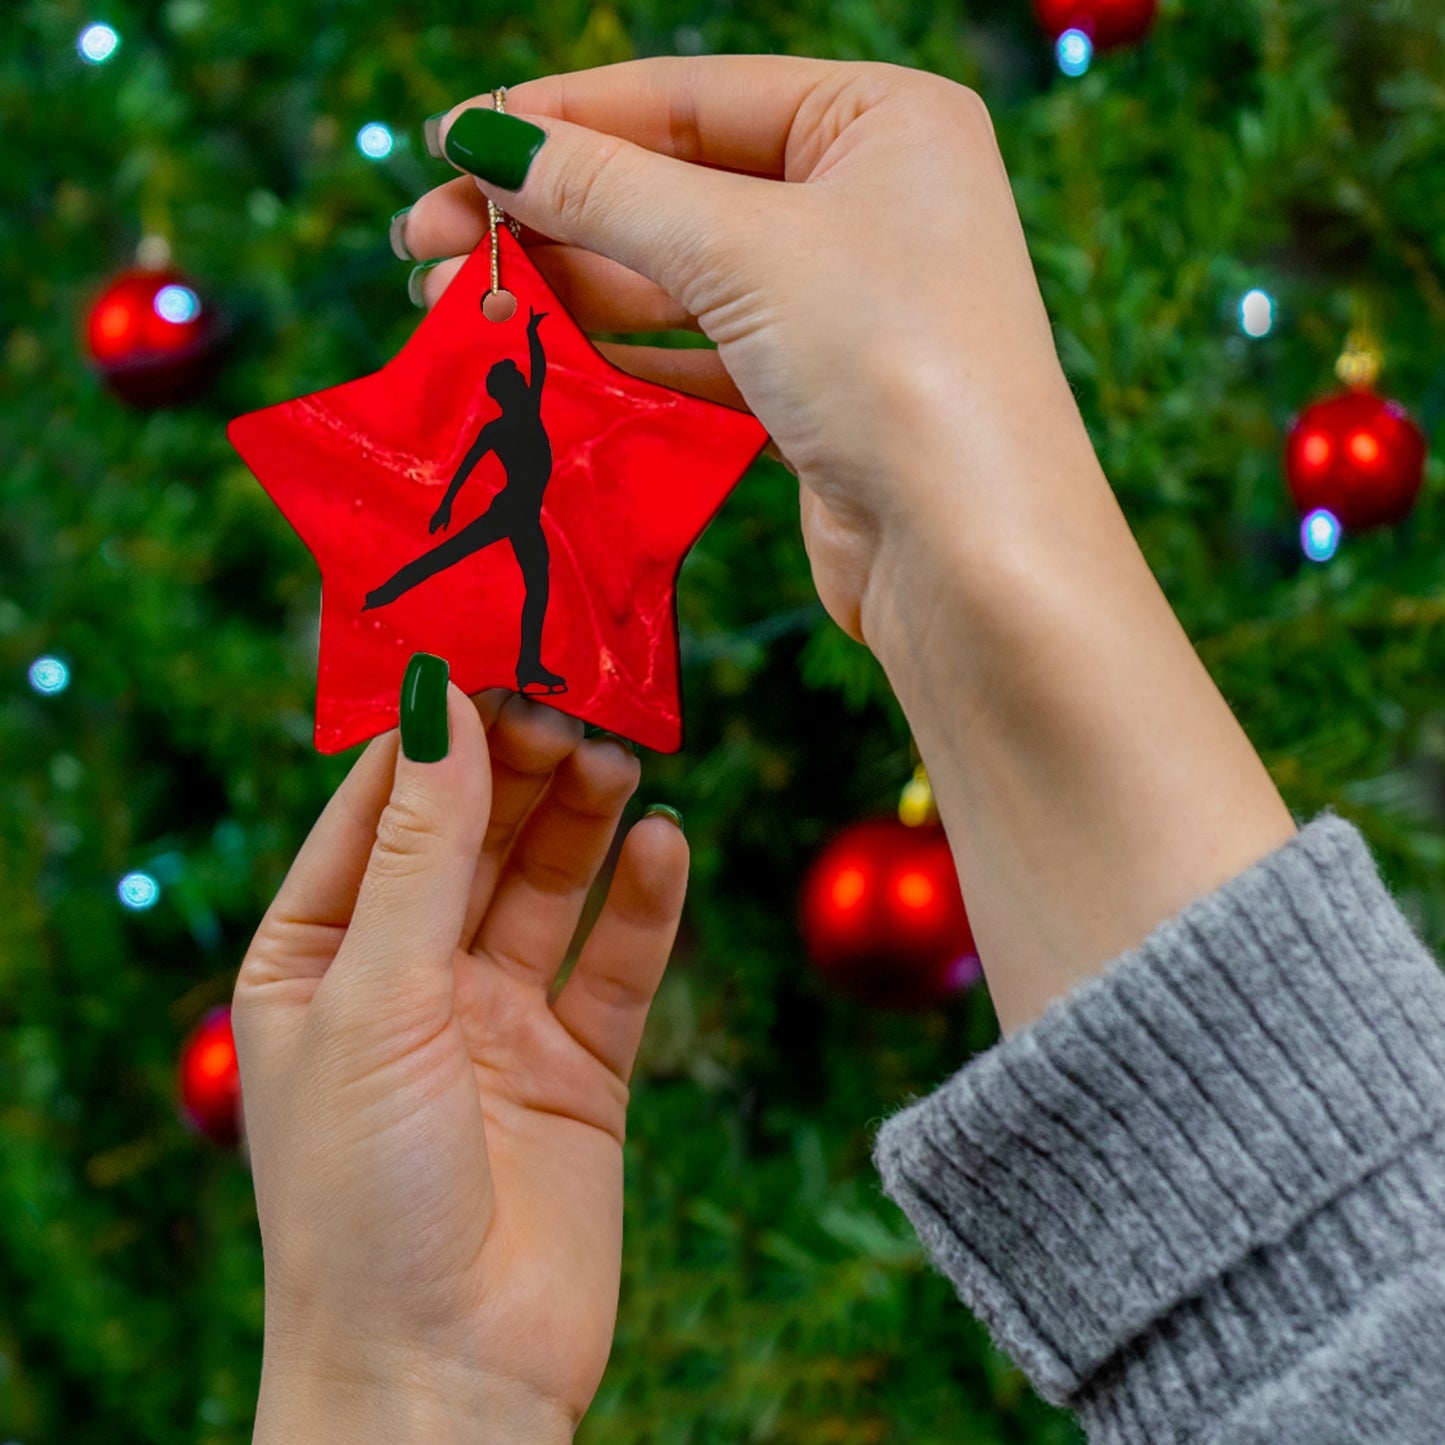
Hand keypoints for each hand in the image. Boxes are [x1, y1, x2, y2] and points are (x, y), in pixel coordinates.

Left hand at [233, 688, 686, 1437]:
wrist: (447, 1379)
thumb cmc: (363, 1196)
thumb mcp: (375, 999)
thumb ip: (419, 850)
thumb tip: (438, 704)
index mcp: (317, 958)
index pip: (376, 810)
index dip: (431, 731)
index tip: (488, 650)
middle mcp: (407, 979)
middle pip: (473, 836)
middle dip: (519, 766)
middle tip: (575, 695)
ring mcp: (497, 1021)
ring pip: (549, 885)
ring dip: (583, 818)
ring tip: (620, 754)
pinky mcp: (579, 1067)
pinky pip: (616, 963)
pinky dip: (644, 903)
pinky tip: (666, 845)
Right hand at [401, 57, 1095, 646]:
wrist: (972, 556)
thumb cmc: (891, 365)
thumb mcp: (741, 250)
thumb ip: (606, 190)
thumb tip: (484, 141)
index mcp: (881, 119)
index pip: (688, 96)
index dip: (560, 118)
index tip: (449, 143)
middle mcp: (869, 200)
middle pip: (673, 187)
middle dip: (547, 215)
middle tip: (424, 243)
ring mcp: (845, 301)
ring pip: (679, 276)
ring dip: (568, 290)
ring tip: (455, 306)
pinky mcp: (819, 391)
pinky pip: (700, 351)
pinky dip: (622, 355)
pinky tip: (541, 358)